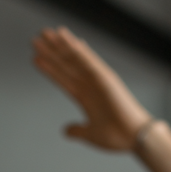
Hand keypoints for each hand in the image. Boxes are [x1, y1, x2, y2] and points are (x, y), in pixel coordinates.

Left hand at [32, 27, 152, 150]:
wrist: (135, 138)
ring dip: (60, 45)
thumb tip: (65, 131)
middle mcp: (90, 85)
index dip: (49, 69)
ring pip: (74, 58)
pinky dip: (77, 48)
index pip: (63, 79)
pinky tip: (65, 37)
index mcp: (85, 98)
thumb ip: (78, 131)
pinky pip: (88, 60)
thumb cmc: (118, 137)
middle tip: (36, 39)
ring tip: (45, 33)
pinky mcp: (105, 77)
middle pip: (66, 65)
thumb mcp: (91, 134)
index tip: (35, 59)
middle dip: (51, 52)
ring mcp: (97, 79)